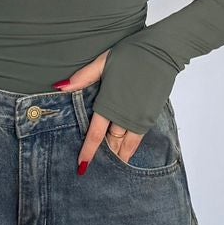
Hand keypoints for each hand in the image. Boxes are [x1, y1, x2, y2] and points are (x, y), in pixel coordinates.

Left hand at [53, 50, 146, 171]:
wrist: (162, 52)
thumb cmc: (131, 54)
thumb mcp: (103, 62)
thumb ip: (83, 77)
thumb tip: (60, 87)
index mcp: (110, 104)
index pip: (96, 135)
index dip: (89, 152)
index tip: (82, 166)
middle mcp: (125, 116)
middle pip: (112, 144)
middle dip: (104, 159)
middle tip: (95, 172)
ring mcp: (140, 118)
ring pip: (127, 145)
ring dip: (119, 157)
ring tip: (111, 169)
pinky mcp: (150, 116)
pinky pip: (139, 139)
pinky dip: (131, 148)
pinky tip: (126, 153)